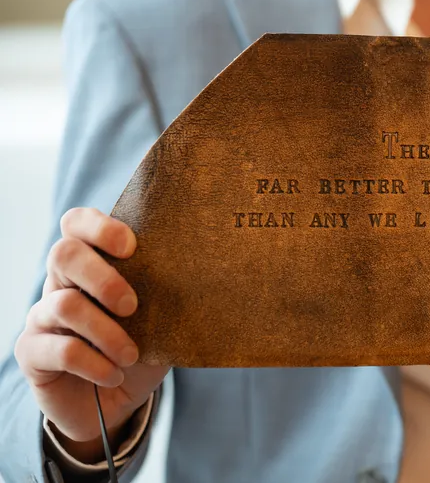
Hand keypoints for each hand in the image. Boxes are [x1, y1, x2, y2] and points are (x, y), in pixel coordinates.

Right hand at [14, 208, 167, 462]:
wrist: (116, 400)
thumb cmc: (141, 348)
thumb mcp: (159, 319)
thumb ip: (166, 294)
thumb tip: (204, 277)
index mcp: (91, 265)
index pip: (77, 223)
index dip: (100, 227)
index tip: (131, 247)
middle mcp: (60, 283)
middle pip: (64, 254)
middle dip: (104, 277)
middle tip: (133, 306)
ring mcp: (42, 316)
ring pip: (65, 304)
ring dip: (107, 332)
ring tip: (131, 355)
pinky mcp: (31, 352)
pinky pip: (60, 350)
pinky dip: (95, 364)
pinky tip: (114, 374)